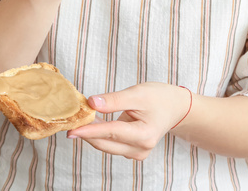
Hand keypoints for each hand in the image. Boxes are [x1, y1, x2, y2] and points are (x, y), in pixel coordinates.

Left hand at [66, 83, 192, 160]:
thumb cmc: (160, 97)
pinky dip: (100, 134)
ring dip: (92, 132)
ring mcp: (137, 153)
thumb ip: (114, 100)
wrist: (176, 107)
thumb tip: (91, 103)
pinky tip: (94, 122)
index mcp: (144, 135)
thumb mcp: (138, 93)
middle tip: (71, 118)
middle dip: (86, 131)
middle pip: (105, 142)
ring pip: (106, 145)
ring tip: (82, 116)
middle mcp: (140, 149)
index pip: (111, 133)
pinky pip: (111, 144)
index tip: (71, 130)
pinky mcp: (132, 152)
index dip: (90, 130)